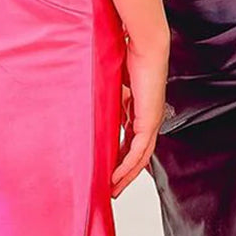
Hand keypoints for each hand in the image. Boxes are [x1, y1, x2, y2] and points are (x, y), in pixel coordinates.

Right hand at [113, 32, 167, 197]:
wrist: (146, 46)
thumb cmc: (130, 56)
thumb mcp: (111, 83)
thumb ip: (104, 95)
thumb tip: (84, 99)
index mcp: (138, 109)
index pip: (131, 140)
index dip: (119, 158)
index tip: (107, 170)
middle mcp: (147, 118)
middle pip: (138, 154)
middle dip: (124, 174)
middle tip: (110, 188)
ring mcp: (150, 120)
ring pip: (140, 156)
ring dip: (126, 175)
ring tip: (112, 189)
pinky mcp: (149, 119)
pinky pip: (139, 149)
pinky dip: (128, 165)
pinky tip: (117, 176)